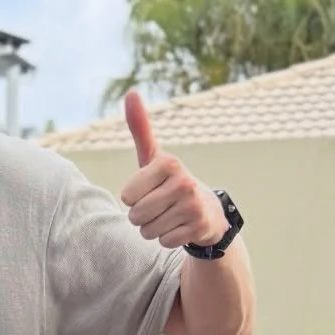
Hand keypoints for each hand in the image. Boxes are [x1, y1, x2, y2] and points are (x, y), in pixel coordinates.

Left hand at [119, 92, 227, 250]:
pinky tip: (180, 227)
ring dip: (153, 229)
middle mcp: (183, 181)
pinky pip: (164, 242)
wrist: (207, 211)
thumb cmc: (168, 183)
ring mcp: (193, 205)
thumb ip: (141, 129)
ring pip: (148, 231)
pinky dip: (168, 239)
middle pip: (136, 215)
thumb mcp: (153, 157)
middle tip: (160, 206)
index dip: (133, 198)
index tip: (150, 190)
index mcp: (168, 163)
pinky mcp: (200, 227)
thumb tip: (131, 93)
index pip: (127, 196)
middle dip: (141, 217)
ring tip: (169, 216)